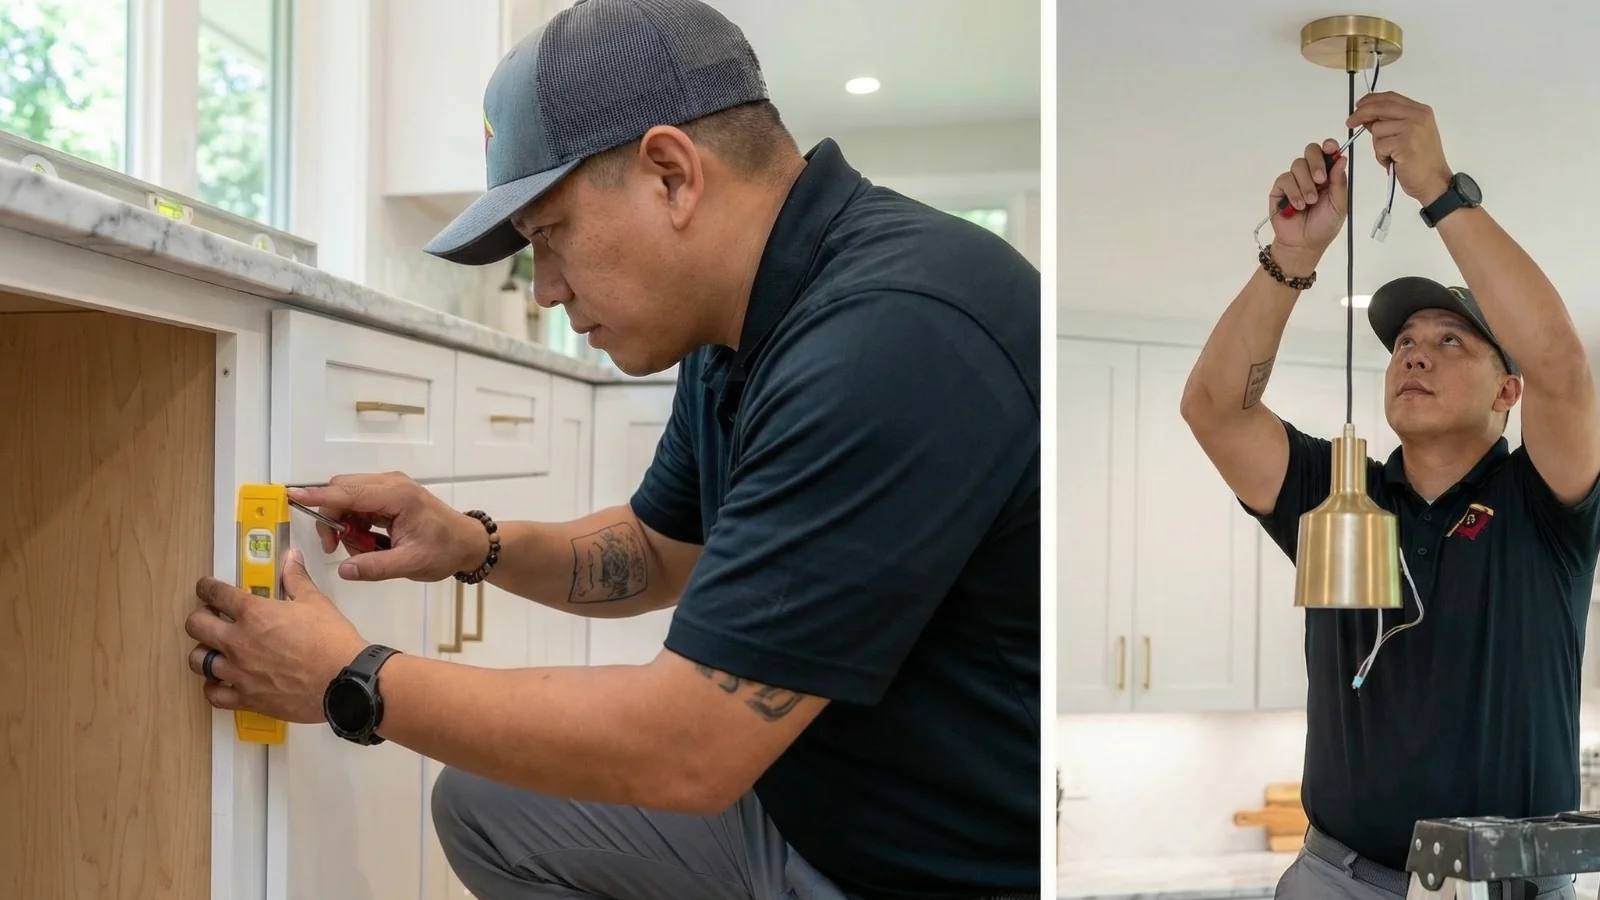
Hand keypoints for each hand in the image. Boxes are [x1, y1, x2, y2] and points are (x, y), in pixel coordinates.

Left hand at [185, 549, 367, 722]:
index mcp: (255, 614)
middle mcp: (239, 642)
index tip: (206, 588)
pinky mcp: (247, 698)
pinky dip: (213, 687)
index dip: (206, 588)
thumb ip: (296, 579)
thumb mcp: (316, 602)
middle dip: (199, 617)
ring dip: (203, 651)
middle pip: (196, 625)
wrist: (345, 681)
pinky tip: (221, 681)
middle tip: (210, 617)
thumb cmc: (332, 641)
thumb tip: (292, 558)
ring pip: (198, 660)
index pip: (216, 593)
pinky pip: (213, 694)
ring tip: (215, 650)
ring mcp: (239, 672)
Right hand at [289, 473, 488, 581]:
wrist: (467, 543)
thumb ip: (376, 567)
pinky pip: (359, 504)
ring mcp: (390, 487)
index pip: (347, 492)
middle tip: (338, 547)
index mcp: (396, 496)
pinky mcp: (389, 495)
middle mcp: (390, 484)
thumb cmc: (445, 551)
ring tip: (365, 549)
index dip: (318, 497)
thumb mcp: (410, 564)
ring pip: (348, 498)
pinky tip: (371, 542)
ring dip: (346, 524)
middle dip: (333, 519)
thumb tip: (344, 570)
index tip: (292, 497)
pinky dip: (356, 523)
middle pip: (342, 491)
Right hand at [1268, 139, 1350, 265]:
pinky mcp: (1279, 189)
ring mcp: (1294, 180)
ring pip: (1298, 165)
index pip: (1327, 152)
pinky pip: (1285, 179)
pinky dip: (1293, 192)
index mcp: (1328, 175)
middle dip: (1316, 163)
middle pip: (1310, 151)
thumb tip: (1341, 159)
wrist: (1303, 244)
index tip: (1331, 149)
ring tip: (1309, 202)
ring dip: (1305, 184)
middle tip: (1320, 180)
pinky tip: (1297, 206)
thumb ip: (1339, 182)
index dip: (1328, 146)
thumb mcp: (1339, 204)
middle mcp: (1310, 174)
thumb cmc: (1324, 226)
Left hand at [1346, 91, 1452, 203]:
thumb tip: (1367, 116)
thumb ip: (1390, 123)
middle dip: (1361, 114)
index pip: (1390, 97)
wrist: (1433, 181)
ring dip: (1378, 145)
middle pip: (1381, 107)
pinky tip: (1394, 162)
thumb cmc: (1420, 162)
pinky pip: (1379, 145)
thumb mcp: (1407, 135)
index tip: (1358, 106)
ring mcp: (1412, 128)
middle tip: (1350, 122)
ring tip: (1392, 155)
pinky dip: (1381, 156)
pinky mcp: (1405, 142)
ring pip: (1377, 129)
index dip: (1371, 100)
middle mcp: (1418, 116)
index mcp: (1420, 111)